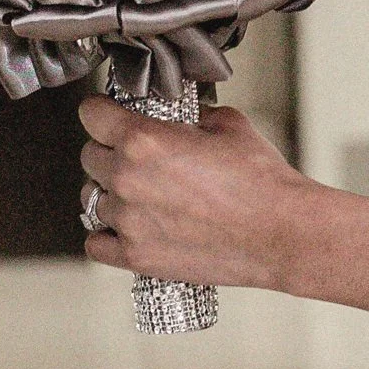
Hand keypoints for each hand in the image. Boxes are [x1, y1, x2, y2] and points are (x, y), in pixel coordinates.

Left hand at [77, 96, 368, 310]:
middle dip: (110, 151)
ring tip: (142, 195)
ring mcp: (128, 221)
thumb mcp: (229, 125)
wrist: (279, 233)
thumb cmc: (261, 182)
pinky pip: (97, 243)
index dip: (103, 111)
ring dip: (112, 193)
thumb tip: (183, 118)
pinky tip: (131, 226)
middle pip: (89, 156)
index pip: (92, 115)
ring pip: (93, 199)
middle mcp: (128, 179)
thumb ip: (193, 117)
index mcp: (144, 140)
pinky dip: (108, 234)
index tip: (109, 116)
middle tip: (138, 157)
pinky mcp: (136, 256)